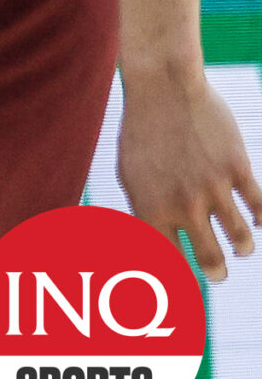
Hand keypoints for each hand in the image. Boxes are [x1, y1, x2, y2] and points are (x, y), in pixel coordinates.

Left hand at [117, 66, 261, 280]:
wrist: (163, 89)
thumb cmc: (140, 132)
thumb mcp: (130, 175)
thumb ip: (144, 209)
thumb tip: (153, 241)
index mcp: (151, 209)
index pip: (167, 262)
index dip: (177, 280)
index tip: (183, 288)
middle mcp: (184, 205)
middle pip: (210, 259)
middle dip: (216, 273)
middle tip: (217, 276)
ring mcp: (214, 188)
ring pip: (241, 239)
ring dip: (242, 248)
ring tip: (240, 250)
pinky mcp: (238, 169)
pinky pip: (259, 207)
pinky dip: (260, 220)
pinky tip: (256, 222)